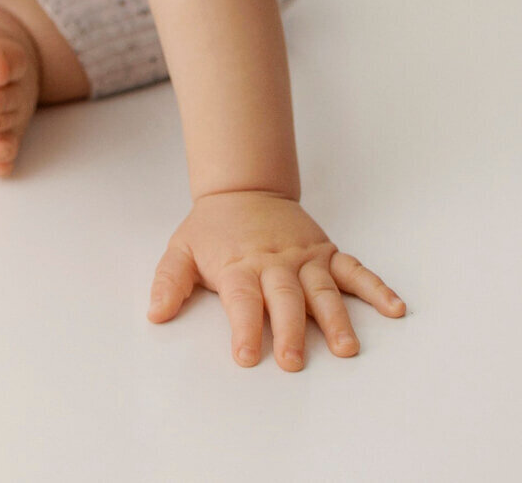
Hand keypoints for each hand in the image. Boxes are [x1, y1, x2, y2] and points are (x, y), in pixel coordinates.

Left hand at [148, 190, 406, 369]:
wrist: (243, 189)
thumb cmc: (213, 230)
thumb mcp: (182, 249)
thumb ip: (168, 281)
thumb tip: (155, 313)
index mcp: (240, 265)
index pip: (242, 300)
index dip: (244, 328)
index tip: (246, 356)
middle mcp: (275, 264)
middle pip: (284, 299)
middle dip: (289, 330)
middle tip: (293, 361)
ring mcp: (305, 259)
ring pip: (323, 290)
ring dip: (335, 320)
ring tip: (346, 348)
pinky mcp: (326, 254)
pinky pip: (355, 271)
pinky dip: (377, 289)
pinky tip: (395, 309)